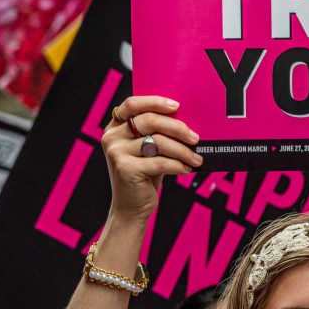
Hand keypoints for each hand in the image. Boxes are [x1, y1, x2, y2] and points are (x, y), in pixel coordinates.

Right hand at [104, 96, 201, 220]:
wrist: (131, 206)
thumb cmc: (144, 174)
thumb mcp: (147, 149)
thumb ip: (156, 133)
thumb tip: (186, 119)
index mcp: (115, 127)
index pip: (132, 104)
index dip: (155, 101)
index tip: (176, 106)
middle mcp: (112, 137)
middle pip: (150, 121)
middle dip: (177, 128)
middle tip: (195, 138)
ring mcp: (116, 152)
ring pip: (158, 142)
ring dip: (183, 151)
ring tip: (196, 158)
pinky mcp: (125, 169)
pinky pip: (160, 162)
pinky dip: (178, 165)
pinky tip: (186, 169)